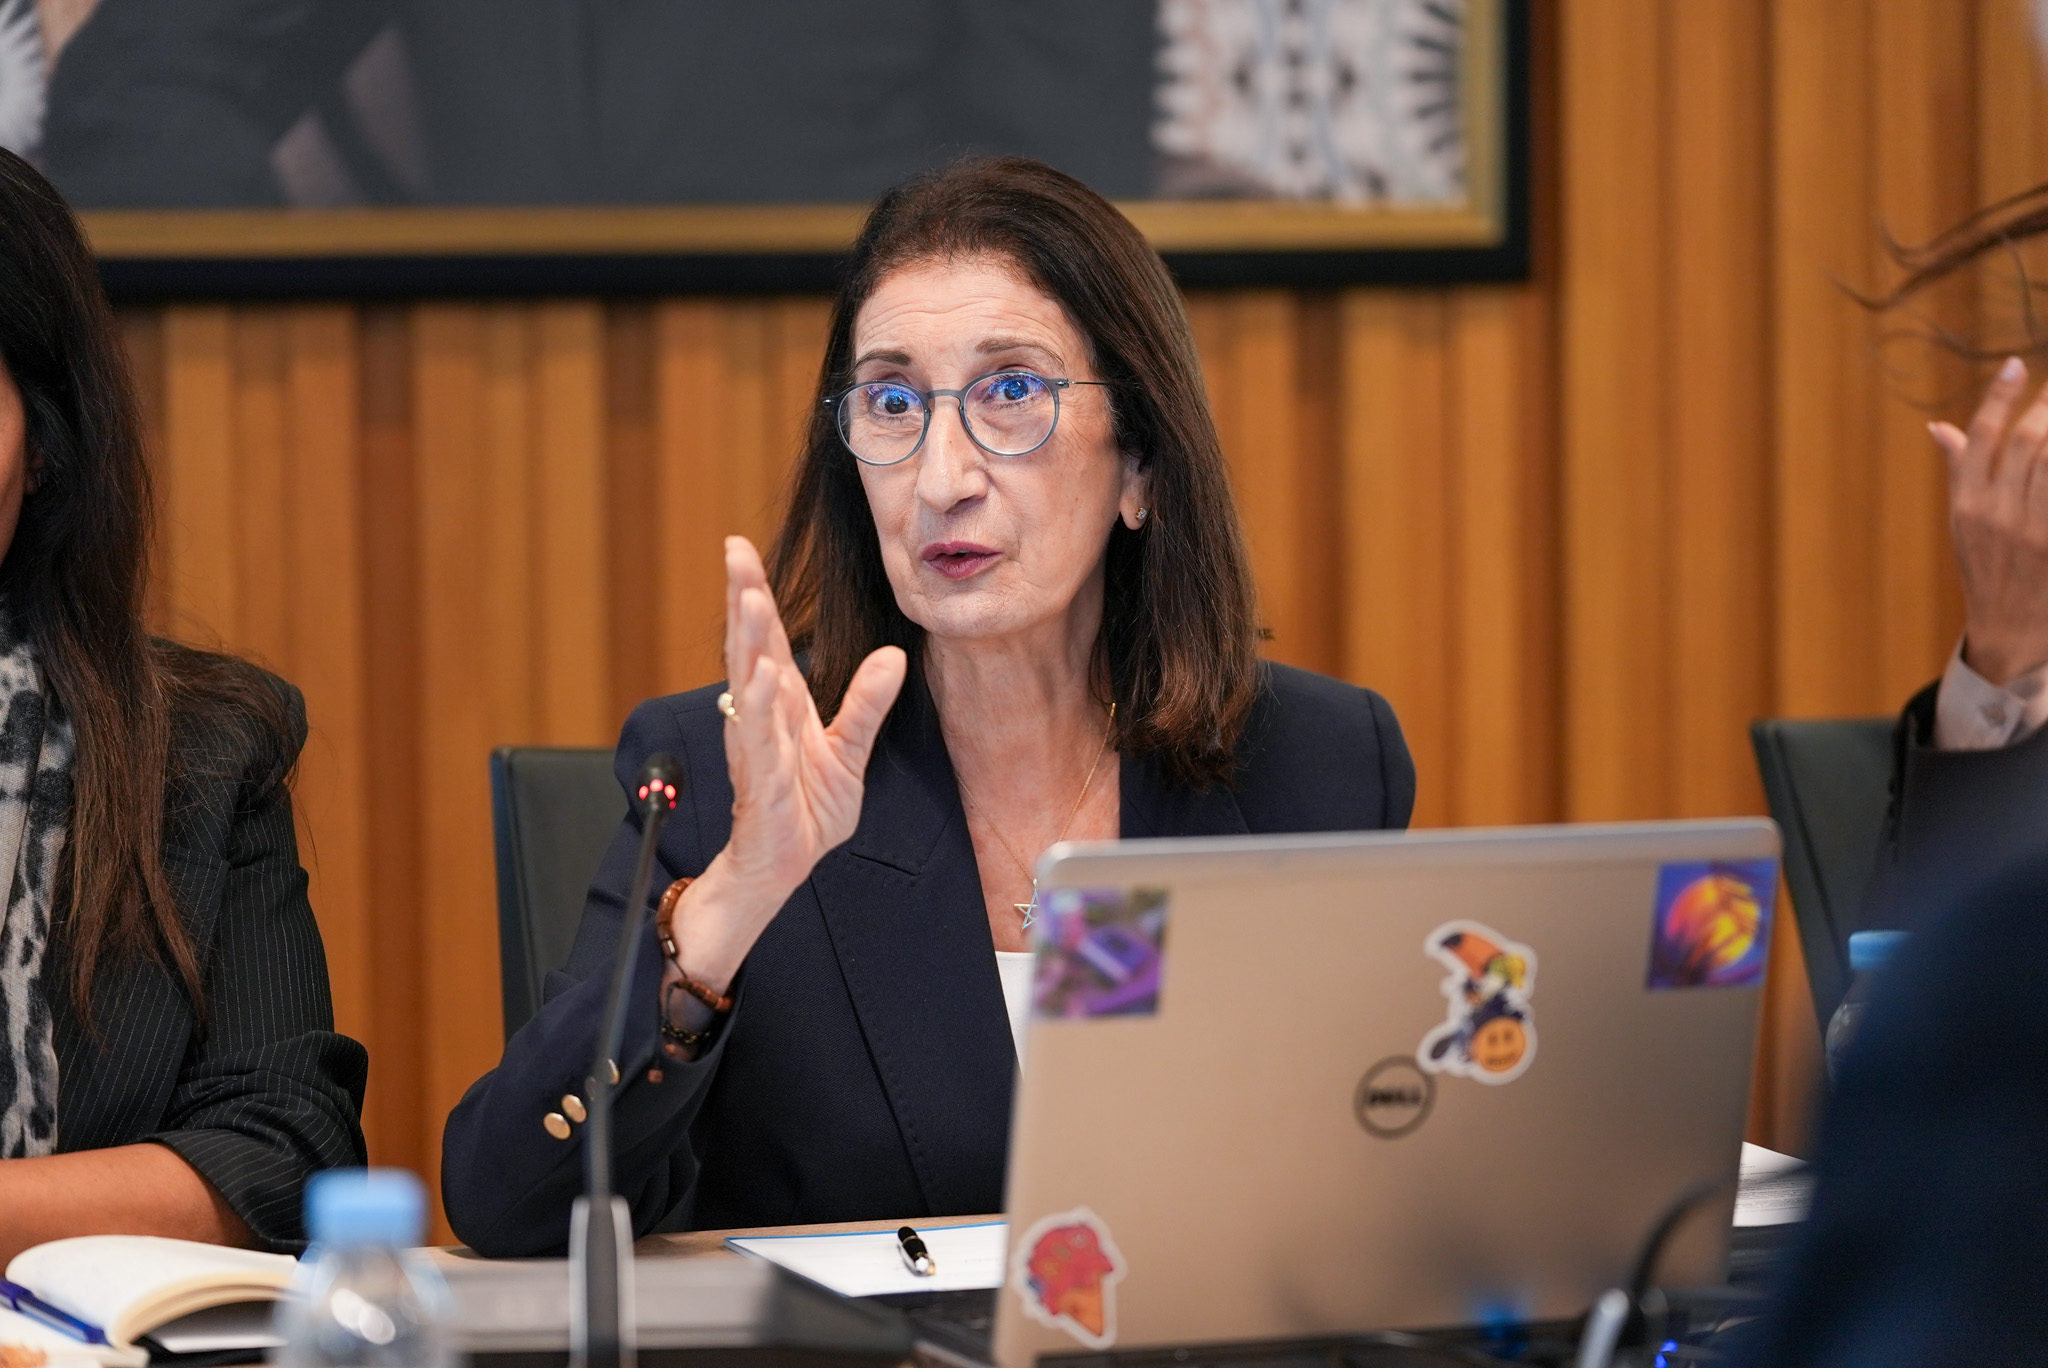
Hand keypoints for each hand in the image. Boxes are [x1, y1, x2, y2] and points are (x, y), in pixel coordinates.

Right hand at [670, 537, 905, 991]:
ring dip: (749, 641)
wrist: (784, 864)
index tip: (738, 545)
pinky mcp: (760, 779)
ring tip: (751, 599)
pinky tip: (762, 676)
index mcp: (781, 703)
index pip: (763, 637)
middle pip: (748, 646)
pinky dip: (759, 707)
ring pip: (748, 684)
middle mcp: (761, 715)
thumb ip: (868, 702)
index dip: (753, 592)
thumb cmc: (805, 806)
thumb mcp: (849, 749)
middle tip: (734, 551)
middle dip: (743, 598)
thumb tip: (895, 655)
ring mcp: (757, 744)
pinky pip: (759, 738)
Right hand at [1930, 357, 2047, 685]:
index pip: (1981, 439)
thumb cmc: (1988, 573)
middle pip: (2028, 441)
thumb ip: (1960, 472)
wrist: (2012, 635)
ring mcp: (2034, 532)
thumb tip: (1941, 428)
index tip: (2017, 364)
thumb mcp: (1964, 525)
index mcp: (1967, 506)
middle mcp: (1998, 516)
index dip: (1999, 398)